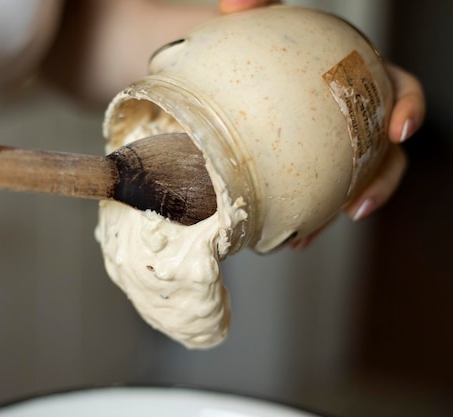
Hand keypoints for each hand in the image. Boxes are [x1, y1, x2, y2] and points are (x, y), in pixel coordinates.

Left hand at [216, 2, 425, 249]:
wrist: (224, 66)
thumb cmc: (254, 39)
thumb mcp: (260, 19)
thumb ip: (257, 3)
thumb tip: (235, 2)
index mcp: (355, 75)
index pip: (398, 88)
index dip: (408, 108)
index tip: (399, 131)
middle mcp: (350, 114)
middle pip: (385, 152)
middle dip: (380, 183)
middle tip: (358, 208)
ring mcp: (330, 145)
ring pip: (349, 184)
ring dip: (333, 213)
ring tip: (308, 237)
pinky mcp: (305, 167)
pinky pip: (313, 196)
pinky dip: (302, 216)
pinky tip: (282, 235)